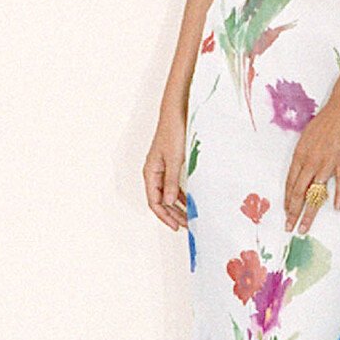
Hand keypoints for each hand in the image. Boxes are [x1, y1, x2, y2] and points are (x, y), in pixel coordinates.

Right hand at [144, 108, 188, 229]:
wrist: (176, 113)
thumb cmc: (173, 132)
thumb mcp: (174, 159)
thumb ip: (171, 181)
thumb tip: (168, 202)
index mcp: (150, 172)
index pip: (154, 202)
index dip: (165, 216)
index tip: (176, 226)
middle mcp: (153, 172)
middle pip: (160, 200)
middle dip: (172, 214)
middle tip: (186, 225)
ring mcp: (161, 168)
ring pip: (167, 194)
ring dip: (177, 206)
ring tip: (189, 217)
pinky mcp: (170, 164)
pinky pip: (173, 185)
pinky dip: (180, 195)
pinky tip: (189, 201)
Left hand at [284, 92, 339, 232]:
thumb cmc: (326, 119)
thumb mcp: (308, 136)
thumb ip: (304, 154)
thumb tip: (301, 168)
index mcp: (300, 154)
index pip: (290, 183)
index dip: (288, 200)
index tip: (286, 214)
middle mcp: (311, 160)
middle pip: (299, 192)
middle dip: (293, 213)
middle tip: (290, 228)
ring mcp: (327, 161)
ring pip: (316, 192)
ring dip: (310, 212)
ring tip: (305, 227)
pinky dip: (339, 195)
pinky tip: (337, 207)